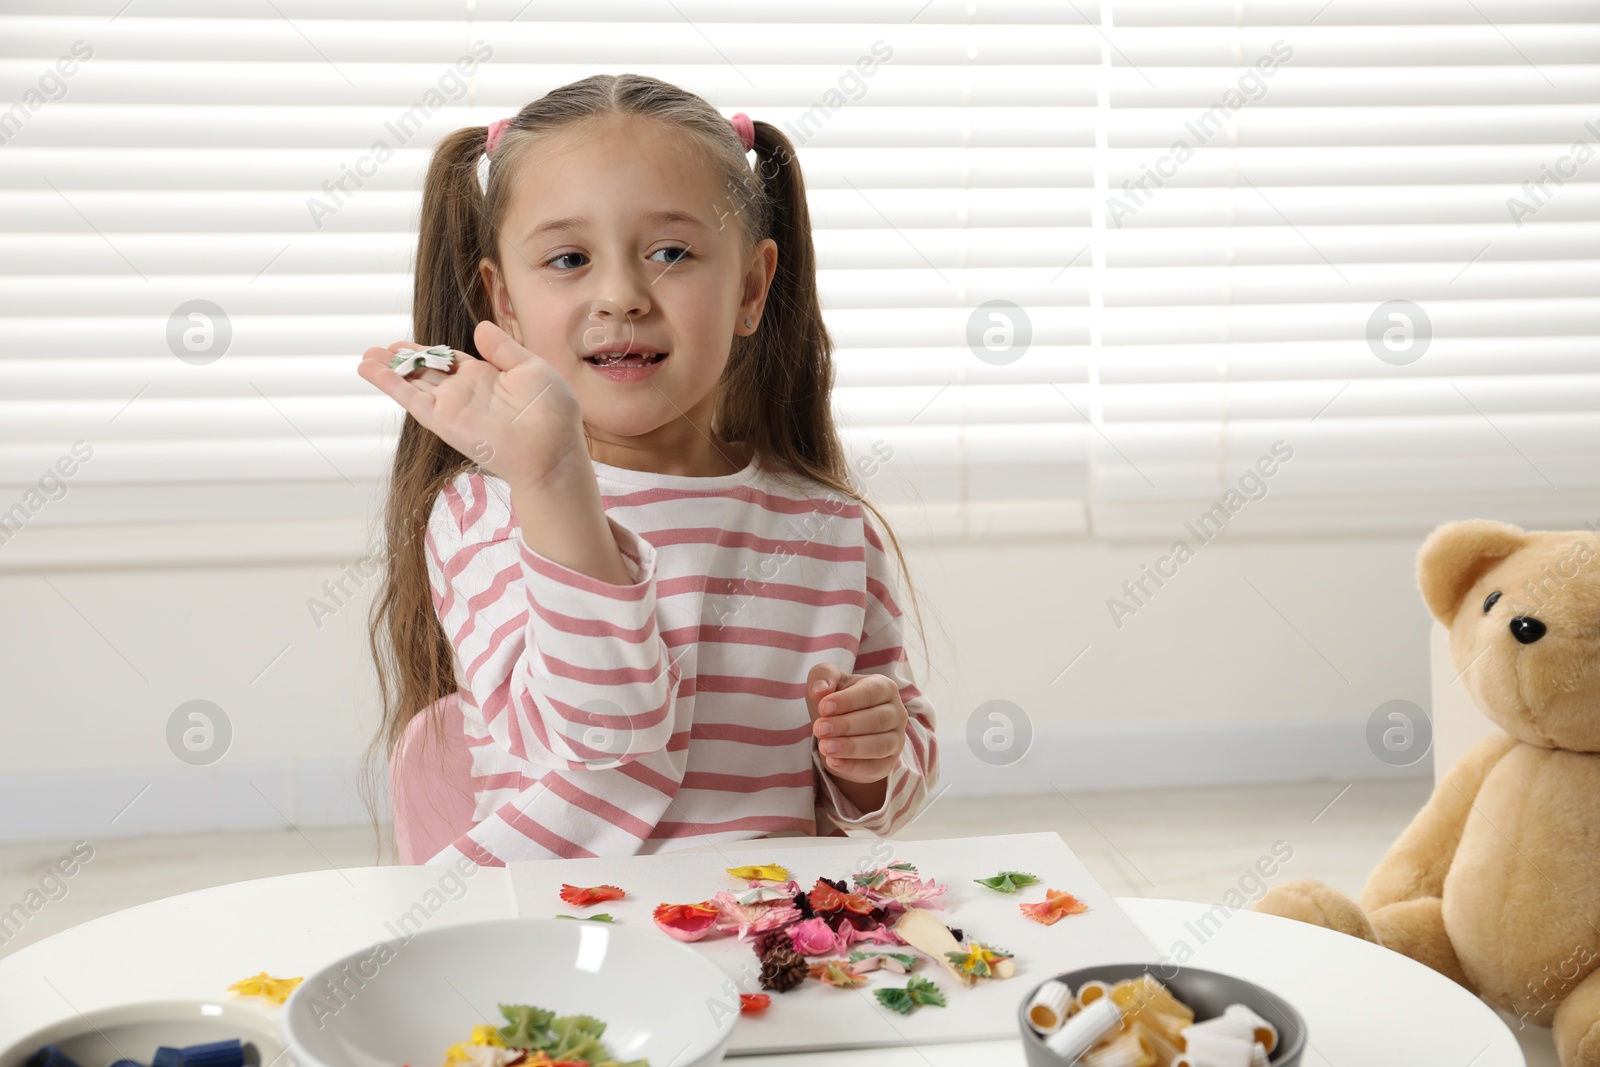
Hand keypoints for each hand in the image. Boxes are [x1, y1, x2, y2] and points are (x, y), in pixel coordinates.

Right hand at [356, 320, 585, 490]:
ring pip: (413, 384)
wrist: (552, 450)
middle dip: (403, 360)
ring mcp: (452, 407)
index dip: (429, 351)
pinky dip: (390, 384)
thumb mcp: (532, 369)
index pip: (450, 360)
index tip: (406, 344)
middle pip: (426, 371)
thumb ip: (504, 349)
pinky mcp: (444, 420)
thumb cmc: (553, 413)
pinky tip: (370, 371)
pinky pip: (411, 399)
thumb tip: (480, 327)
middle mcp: (465, 392)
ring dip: (388, 370)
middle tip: (378, 348)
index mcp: (487, 377)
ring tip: (366, 356)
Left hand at [805, 662, 906, 784]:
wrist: (842, 733)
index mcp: (885, 687)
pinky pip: (875, 767)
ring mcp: (896, 740)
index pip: (871, 692)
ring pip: (879, 745)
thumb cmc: (837, 702)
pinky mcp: (888, 763)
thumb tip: (820, 690)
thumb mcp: (828, 683)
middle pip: (876, 720)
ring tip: (825, 747)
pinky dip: (854, 766)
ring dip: (851, 747)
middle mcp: (897, 713)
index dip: (847, 700)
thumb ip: (823, 676)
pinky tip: (833, 762)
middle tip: (819, 729)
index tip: (823, 708)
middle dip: (846, 725)